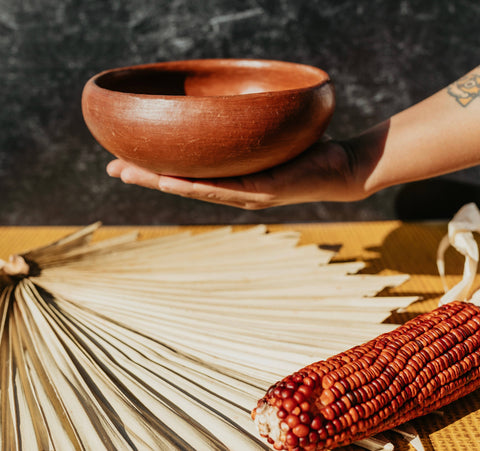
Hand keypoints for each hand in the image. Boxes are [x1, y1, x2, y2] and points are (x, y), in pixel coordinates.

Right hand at [106, 140, 367, 209]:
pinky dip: (195, 185)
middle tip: (113, 168)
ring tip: (129, 173)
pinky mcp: (263, 192)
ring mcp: (246, 195)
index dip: (155, 169)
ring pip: (195, 189)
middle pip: (182, 183)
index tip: (126, 160)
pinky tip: (169, 180)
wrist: (343, 168)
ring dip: (160, 182)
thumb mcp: (270, 138)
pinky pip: (224, 189)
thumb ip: (248, 128)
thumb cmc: (307, 151)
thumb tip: (230, 102)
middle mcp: (233, 191)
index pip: (187, 173)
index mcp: (231, 179)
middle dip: (147, 176)